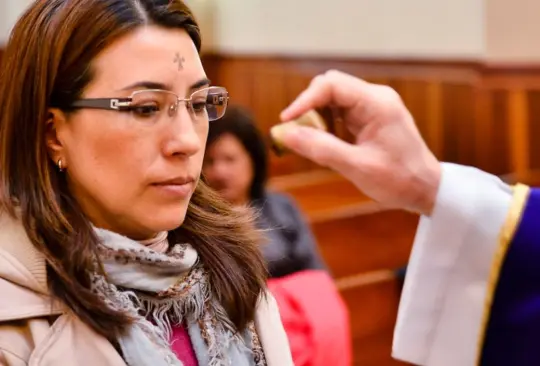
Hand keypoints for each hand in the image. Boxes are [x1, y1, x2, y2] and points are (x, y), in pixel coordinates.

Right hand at [279, 70, 440, 215]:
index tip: (286, 121)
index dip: (304, 100)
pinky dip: (326, 124)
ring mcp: (373, 106)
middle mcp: (375, 98)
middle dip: (309, 108)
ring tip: (312, 142)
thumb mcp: (357, 166)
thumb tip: (286, 135)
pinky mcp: (369, 117)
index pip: (331, 85)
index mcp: (377, 103)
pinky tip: (325, 143)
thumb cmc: (398, 180)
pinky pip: (340, 112)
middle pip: (330, 87)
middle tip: (297, 134)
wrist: (426, 189)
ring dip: (316, 117)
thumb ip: (321, 149)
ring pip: (332, 99)